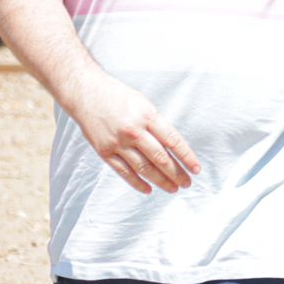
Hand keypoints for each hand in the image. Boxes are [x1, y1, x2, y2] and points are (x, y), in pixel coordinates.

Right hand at [69, 72, 200, 194]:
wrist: (87, 94)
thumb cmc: (119, 97)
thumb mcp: (144, 104)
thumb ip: (157, 125)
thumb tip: (172, 147)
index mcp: (148, 117)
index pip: (173, 141)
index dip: (186, 157)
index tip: (196, 168)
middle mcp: (134, 131)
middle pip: (160, 157)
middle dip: (176, 173)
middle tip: (187, 183)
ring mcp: (118, 143)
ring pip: (144, 168)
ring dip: (160, 181)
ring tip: (173, 188)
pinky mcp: (104, 151)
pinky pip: (123, 172)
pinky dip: (137, 183)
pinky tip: (148, 189)